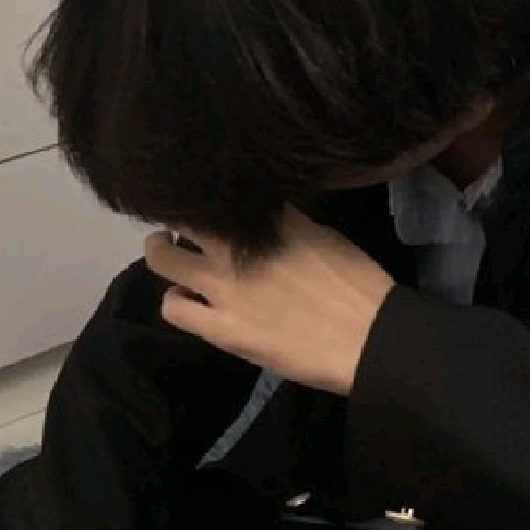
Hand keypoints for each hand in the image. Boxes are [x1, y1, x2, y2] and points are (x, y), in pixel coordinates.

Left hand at [143, 202, 395, 395]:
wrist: (368, 339)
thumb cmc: (357, 283)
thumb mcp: (323, 234)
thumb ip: (286, 221)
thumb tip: (262, 213)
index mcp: (267, 219)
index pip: (219, 191)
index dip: (203, 190)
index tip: (202, 192)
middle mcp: (234, 246)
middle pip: (179, 214)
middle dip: (174, 214)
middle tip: (177, 221)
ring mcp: (221, 287)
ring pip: (161, 258)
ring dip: (161, 251)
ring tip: (167, 253)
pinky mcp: (219, 327)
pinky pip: (173, 309)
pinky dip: (175, 301)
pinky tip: (186, 300)